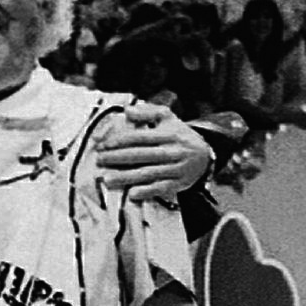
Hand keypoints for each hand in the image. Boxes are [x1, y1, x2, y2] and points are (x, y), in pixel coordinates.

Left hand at [93, 102, 211, 200]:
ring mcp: (176, 169)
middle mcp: (173, 151)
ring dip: (127, 177)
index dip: (119, 141)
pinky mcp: (178, 184)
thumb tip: (126, 111)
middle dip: (118, 159)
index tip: (101, 145)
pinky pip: (161, 189)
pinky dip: (147, 192)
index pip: (140, 137)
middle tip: (99, 161)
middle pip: (142, 155)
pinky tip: (131, 194)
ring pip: (149, 173)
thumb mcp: (167, 118)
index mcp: (168, 134)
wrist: (206, 155)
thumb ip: (147, 113)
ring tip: (107, 179)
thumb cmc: (179, 135)